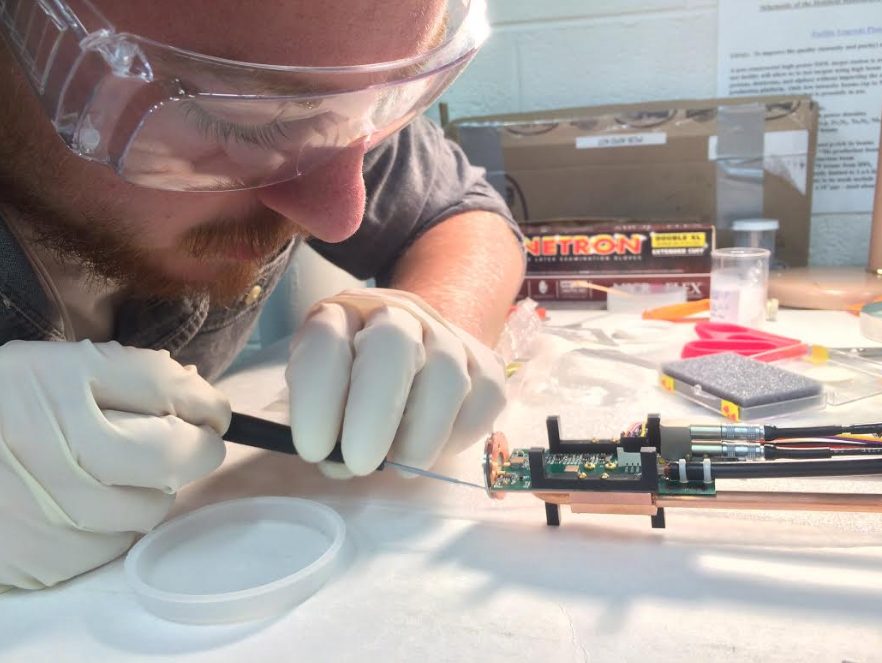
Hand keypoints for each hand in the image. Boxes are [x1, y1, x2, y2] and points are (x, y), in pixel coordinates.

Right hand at [0, 341, 228, 589]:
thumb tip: (204, 401)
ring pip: (154, 508)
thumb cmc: (1, 406)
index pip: (178, 401)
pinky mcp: (51, 563)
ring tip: (108, 468)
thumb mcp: (59, 365)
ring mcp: (61, 522)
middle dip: (186, 446)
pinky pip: (117, 543)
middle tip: (168, 437)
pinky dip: (113, 521)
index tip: (209, 409)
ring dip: (149, 486)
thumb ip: (138, 374)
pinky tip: (81, 500)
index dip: (207, 405)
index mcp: (69, 400)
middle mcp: (70, 466)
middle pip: (180, 461)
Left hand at [286, 288, 506, 476]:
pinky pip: (485, 395)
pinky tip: (434, 451)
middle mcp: (396, 314)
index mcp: (341, 316)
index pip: (326, 341)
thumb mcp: (319, 396)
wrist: (410, 348)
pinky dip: (459, 434)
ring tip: (403, 467)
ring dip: (423, 431)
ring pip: (448, 372)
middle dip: (375, 411)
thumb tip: (339, 464)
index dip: (317, 395)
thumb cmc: (350, 383)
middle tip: (360, 464)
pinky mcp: (484, 361)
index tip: (313, 450)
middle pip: (393, 344)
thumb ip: (323, 428)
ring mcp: (446, 334)